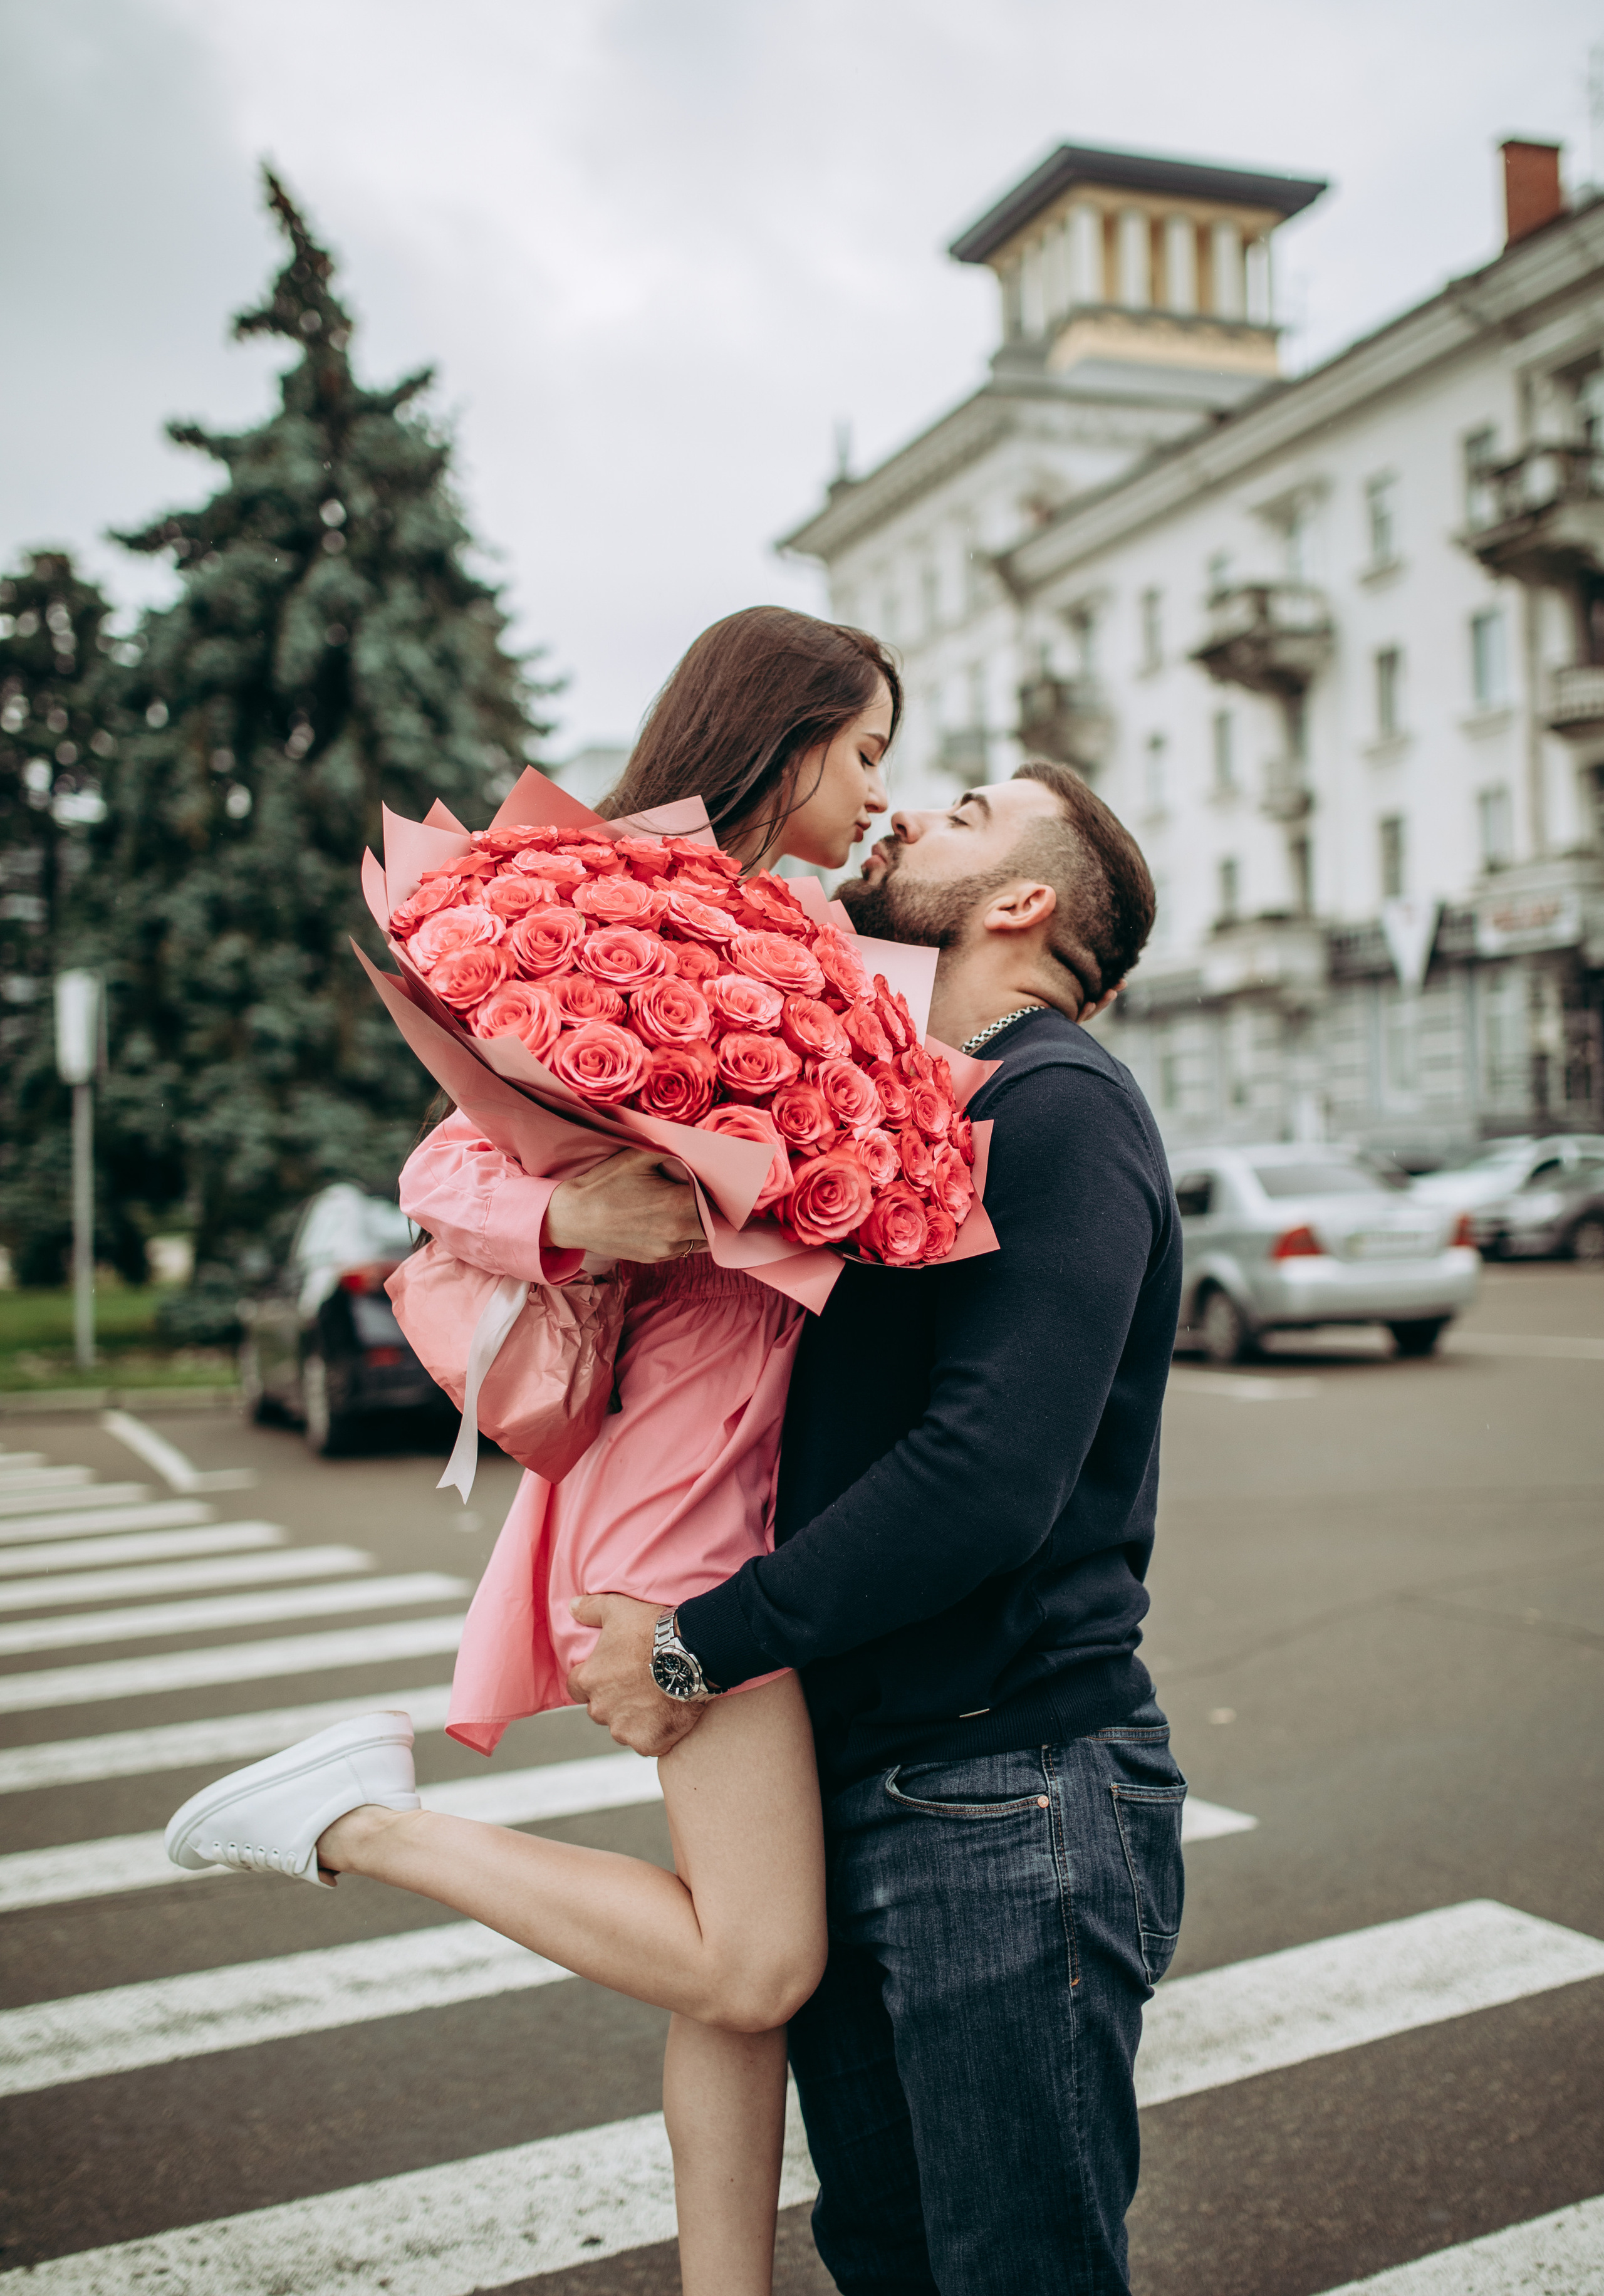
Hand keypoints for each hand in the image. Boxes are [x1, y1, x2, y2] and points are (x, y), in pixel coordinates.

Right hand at [544, 1147, 707, 1263]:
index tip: (717, 1182)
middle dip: (714, 1209)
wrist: (571, 1218)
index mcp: (678, 1204)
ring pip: (703, 1239)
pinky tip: (673, 1220)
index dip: (720, 1190)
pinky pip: (684, 1247)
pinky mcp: (655, 1258)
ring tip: (692, 1207)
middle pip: (715, 1223)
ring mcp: (667, 1249)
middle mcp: (677, 1231)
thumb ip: (672, 1153)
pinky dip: (686, 1235)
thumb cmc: (603, 1184)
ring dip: (703, 1225)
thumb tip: (695, 1152)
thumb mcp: (637, 1157)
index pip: (717, 1200)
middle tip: (708, 1193)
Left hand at [567, 1592, 707, 1755]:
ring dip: (634, 1718)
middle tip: (639, 1683)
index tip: (611, 1672)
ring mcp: (625, 1729)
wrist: (693, 1654)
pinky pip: (647, 1743)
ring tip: (657, 1699)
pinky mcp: (648, 1743)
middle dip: (615, 1699)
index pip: (577, 1687)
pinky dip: (655, 1733)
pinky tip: (669, 1715)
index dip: (593, 1679)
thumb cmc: (652, 1630)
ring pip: (623, 1727)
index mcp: (590, 1680)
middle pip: (601, 1708)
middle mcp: (601, 1709)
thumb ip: (590, 1609)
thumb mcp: (617, 1609)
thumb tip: (571, 1607)